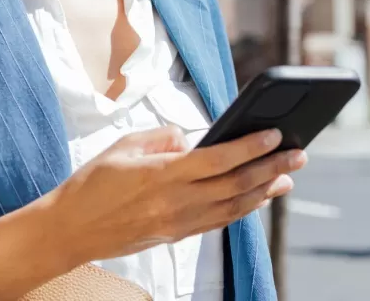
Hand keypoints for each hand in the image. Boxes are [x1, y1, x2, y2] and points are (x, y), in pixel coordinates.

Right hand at [48, 125, 305, 262]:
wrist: (71, 230)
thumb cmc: (92, 183)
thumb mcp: (122, 146)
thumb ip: (160, 138)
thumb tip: (188, 139)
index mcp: (162, 175)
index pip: (217, 159)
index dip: (249, 147)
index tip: (274, 134)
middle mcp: (175, 202)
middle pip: (235, 185)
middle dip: (271, 168)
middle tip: (298, 154)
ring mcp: (178, 223)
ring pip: (233, 207)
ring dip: (264, 191)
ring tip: (287, 177)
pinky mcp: (176, 236)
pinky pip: (218, 221)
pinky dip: (242, 209)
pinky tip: (256, 198)